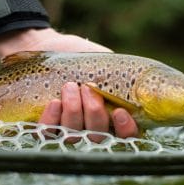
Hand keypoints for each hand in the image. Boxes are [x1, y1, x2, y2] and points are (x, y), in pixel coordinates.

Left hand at [0, 28, 138, 139]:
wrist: (50, 46)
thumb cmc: (82, 57)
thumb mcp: (106, 64)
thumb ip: (121, 78)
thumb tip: (137, 86)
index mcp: (113, 116)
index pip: (127, 136)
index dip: (126, 130)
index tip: (120, 112)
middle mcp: (92, 128)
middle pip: (98, 137)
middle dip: (94, 113)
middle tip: (88, 88)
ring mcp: (68, 130)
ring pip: (74, 136)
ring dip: (73, 111)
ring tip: (69, 86)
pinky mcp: (46, 127)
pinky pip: (49, 134)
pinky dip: (52, 119)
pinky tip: (54, 102)